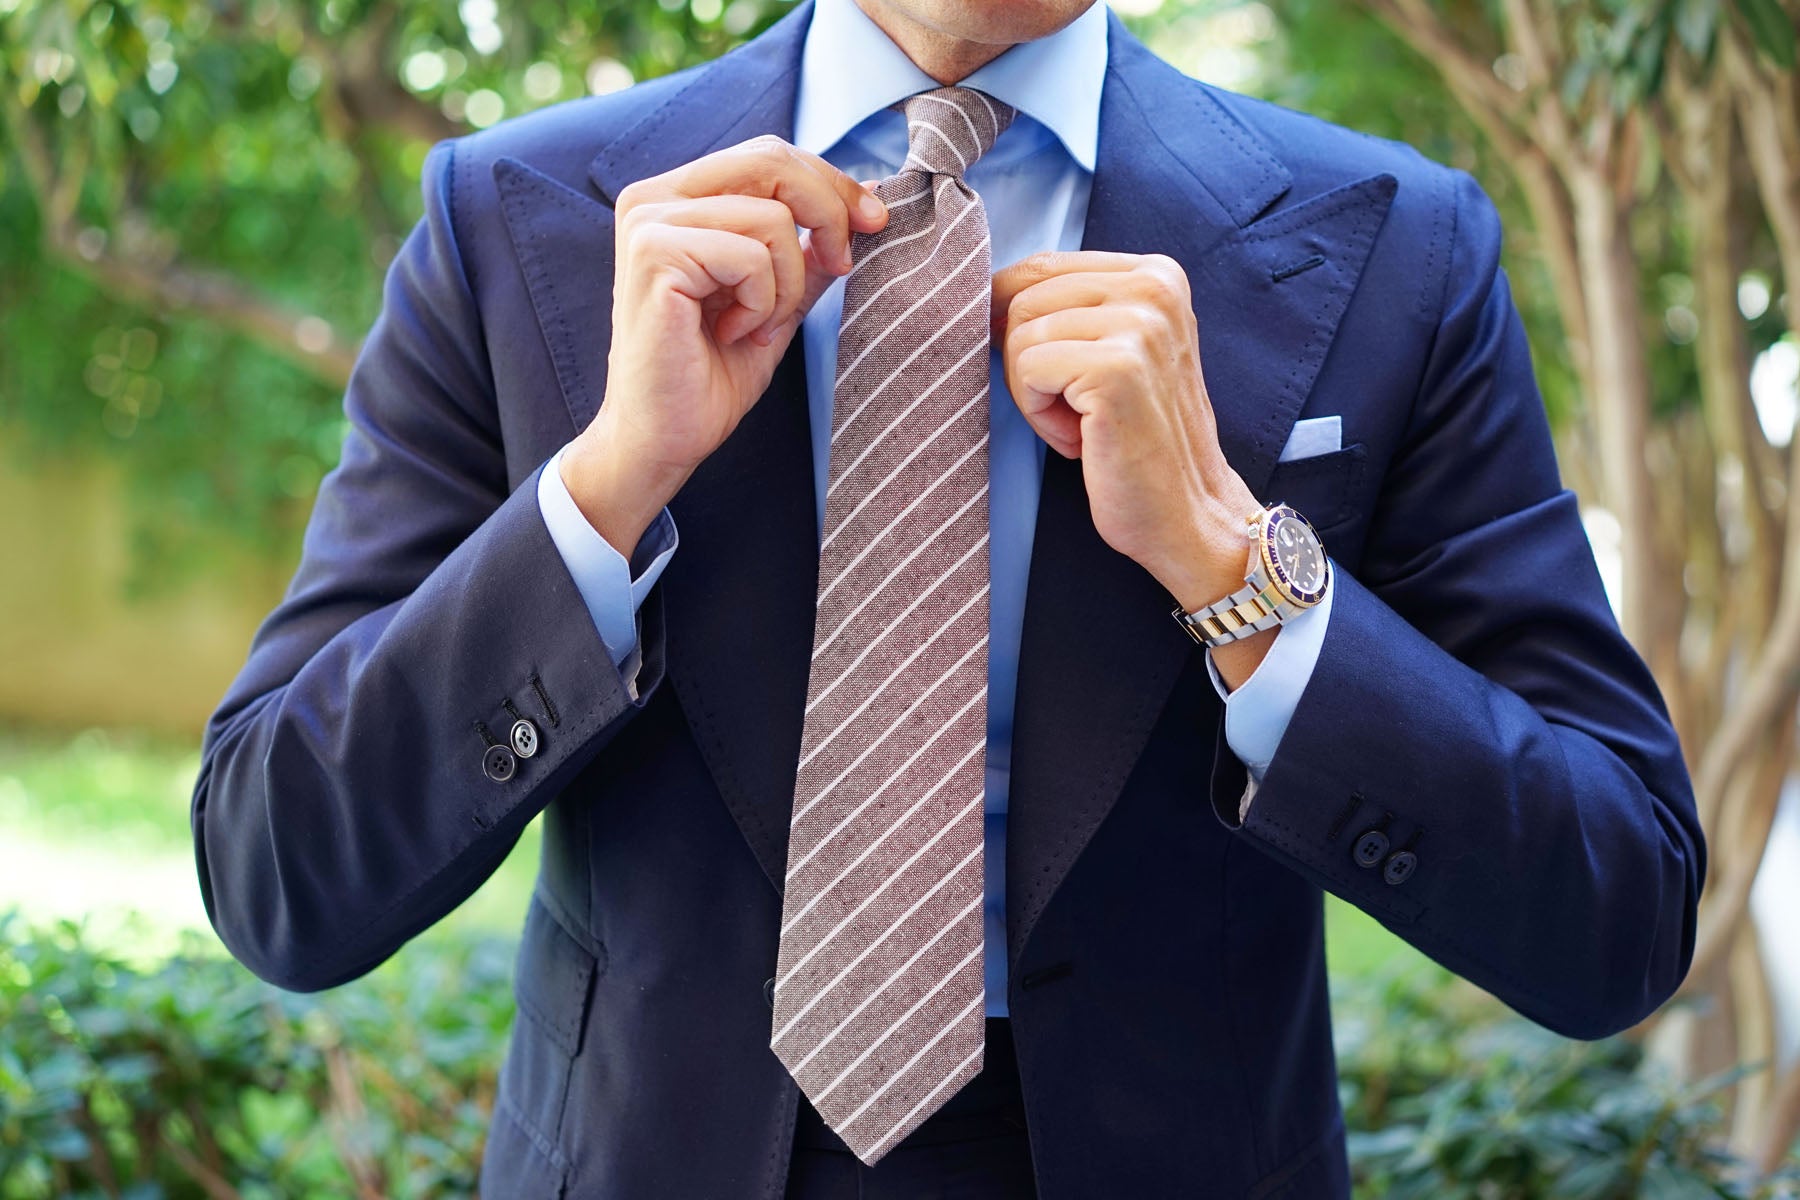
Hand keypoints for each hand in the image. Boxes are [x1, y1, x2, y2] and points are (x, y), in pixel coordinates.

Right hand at [562, 136, 887, 552]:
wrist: (662, 438)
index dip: (830, 182)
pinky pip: (752, 257)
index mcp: (676, 197)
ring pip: (773, 218)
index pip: (768, 155)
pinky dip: (763, 303)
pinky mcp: (654, 254)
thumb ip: (811, 246)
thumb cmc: (711, 375)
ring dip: (788, 285)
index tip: (875, 220)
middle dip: (828, 214)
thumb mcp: (779, 297)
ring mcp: (648, 222)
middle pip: (772, 162)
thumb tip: (868, 193)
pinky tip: (732, 333)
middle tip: (841, 268)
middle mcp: (653, 197)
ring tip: (757, 327)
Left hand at [991, 251, 1276, 682]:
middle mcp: (1155, 286)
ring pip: (1019, 334)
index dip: (1018, 322)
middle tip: (1078, 410)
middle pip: (1024, 297)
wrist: (1188, 514)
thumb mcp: (1112, 350)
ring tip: (1085, 424)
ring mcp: (1140, 324)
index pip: (1041, 266)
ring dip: (1036, 393)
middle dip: (1030, 363)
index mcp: (1157, 273)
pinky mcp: (1116, 369)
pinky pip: (1026, 371)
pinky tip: (1083, 440)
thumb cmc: (1138, 439)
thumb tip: (982, 288)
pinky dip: (1041, 417)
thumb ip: (1068, 307)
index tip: (1052, 374)